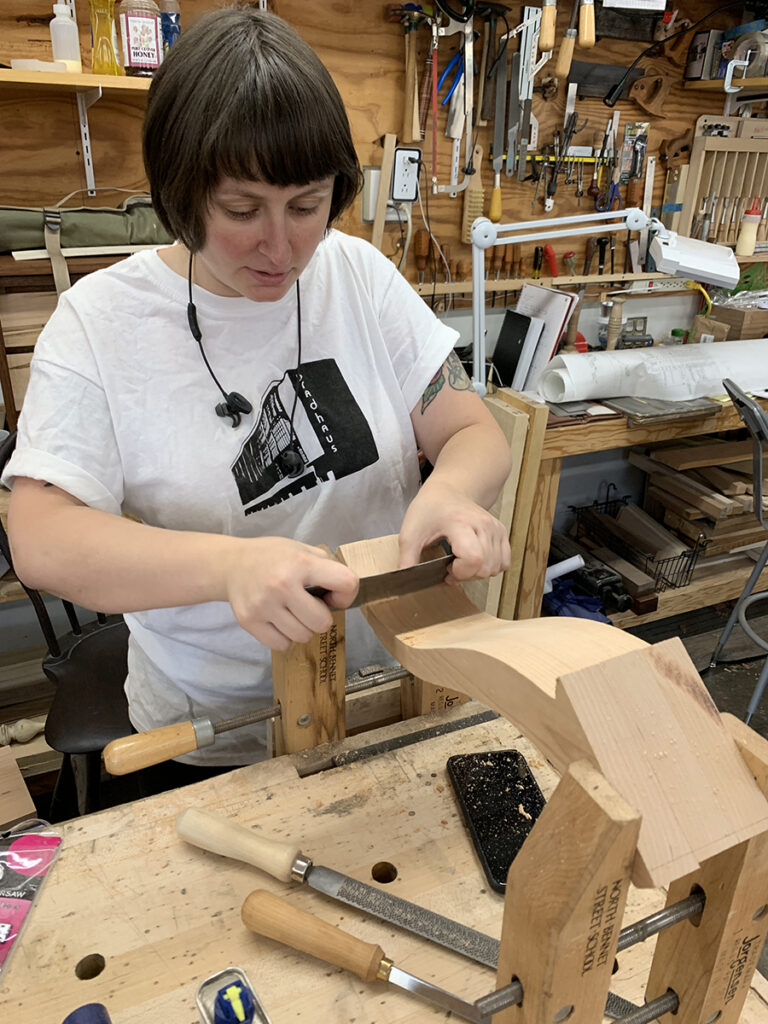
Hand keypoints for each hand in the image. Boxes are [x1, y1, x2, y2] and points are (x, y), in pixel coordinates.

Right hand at [224, 537, 357, 650]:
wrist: (232, 563)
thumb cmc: (272, 557)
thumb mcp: (303, 550)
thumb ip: (327, 568)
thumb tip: (345, 594)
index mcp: (301, 563)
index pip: (346, 584)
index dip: (346, 594)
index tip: (333, 594)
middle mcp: (282, 585)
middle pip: (322, 622)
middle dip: (321, 617)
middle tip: (309, 606)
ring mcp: (263, 605)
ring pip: (302, 637)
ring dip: (302, 628)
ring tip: (292, 612)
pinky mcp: (249, 621)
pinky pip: (281, 644)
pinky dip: (284, 637)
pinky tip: (278, 620)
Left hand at [398, 483, 509, 582]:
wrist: (450, 490)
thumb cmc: (430, 508)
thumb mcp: (410, 532)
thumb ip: (407, 559)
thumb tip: (404, 581)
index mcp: (460, 523)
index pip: (474, 558)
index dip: (460, 572)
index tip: (446, 568)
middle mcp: (483, 525)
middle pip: (485, 567)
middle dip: (467, 575)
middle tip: (451, 566)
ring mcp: (495, 528)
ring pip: (496, 567)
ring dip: (478, 572)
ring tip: (461, 562)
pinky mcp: (501, 532)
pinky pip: (503, 562)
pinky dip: (490, 567)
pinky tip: (475, 559)